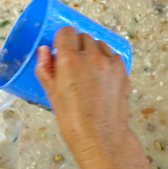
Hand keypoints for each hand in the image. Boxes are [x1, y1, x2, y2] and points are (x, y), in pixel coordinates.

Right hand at [34, 26, 132, 167]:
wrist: (101, 137)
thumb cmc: (72, 119)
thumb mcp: (52, 93)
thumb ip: (45, 68)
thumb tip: (44, 50)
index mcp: (69, 60)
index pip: (66, 32)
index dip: (62, 40)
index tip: (61, 49)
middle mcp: (91, 56)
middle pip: (83, 36)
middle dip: (77, 46)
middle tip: (74, 64)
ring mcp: (109, 62)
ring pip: (99, 44)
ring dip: (93, 52)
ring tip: (89, 72)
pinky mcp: (122, 70)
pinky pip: (112, 56)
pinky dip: (106, 61)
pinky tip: (102, 79)